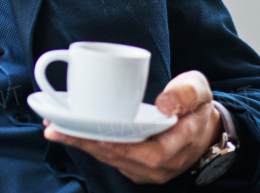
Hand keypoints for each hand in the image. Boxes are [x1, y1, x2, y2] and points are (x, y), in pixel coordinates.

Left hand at [43, 70, 221, 184]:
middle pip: (119, 157)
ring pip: (112, 160)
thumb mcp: (198, 89)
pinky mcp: (137, 166)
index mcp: (180, 144)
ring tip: (54, 130)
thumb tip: (164, 104)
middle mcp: (163, 165)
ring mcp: (149, 170)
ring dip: (82, 145)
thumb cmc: (197, 105)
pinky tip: (69, 134)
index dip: (116, 144)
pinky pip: (111, 159)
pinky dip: (90, 146)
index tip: (90, 132)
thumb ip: (185, 94)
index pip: (147, 151)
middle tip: (55, 128)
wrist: (204, 129)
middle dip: (86, 143)